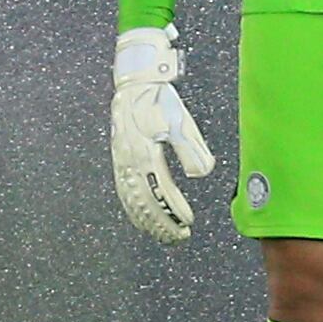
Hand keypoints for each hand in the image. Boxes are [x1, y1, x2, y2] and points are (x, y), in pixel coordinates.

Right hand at [112, 24, 215, 243]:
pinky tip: (141, 219)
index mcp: (146, 154)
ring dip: (148, 221)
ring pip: (132, 201)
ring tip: (162, 235)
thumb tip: (202, 174)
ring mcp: (122, 163)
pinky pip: (124, 193)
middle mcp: (130, 162)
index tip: (188, 223)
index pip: (161, 192)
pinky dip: (133, 210)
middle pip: (145, 203)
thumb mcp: (181, 122)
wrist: (135, 83)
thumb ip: (191, 149)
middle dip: (161, 224)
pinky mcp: (120, 161)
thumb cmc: (160, 101)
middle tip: (178, 237)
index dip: (174, 210)